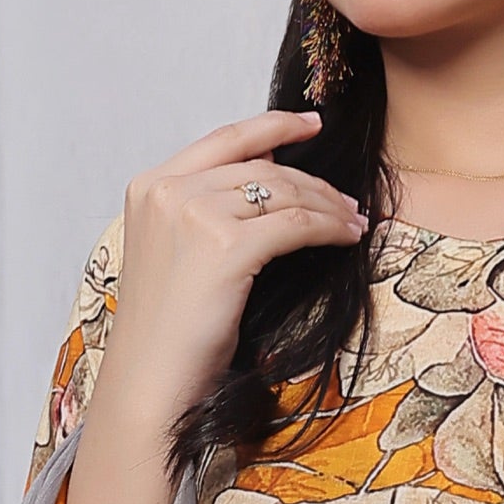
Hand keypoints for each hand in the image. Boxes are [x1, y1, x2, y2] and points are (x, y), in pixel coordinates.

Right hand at [91, 110, 366, 442]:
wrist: (150, 380)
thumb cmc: (167, 331)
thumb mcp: (177, 253)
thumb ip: (208, 210)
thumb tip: (272, 181)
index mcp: (150, 185)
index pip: (224, 139)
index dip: (274, 125)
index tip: (311, 124)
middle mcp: (168, 190)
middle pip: (261, 167)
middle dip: (312, 181)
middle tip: (347, 200)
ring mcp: (194, 214)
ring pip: (283, 192)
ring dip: (328, 205)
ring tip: (354, 222)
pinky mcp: (225, 246)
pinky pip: (295, 225)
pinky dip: (328, 229)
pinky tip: (346, 238)